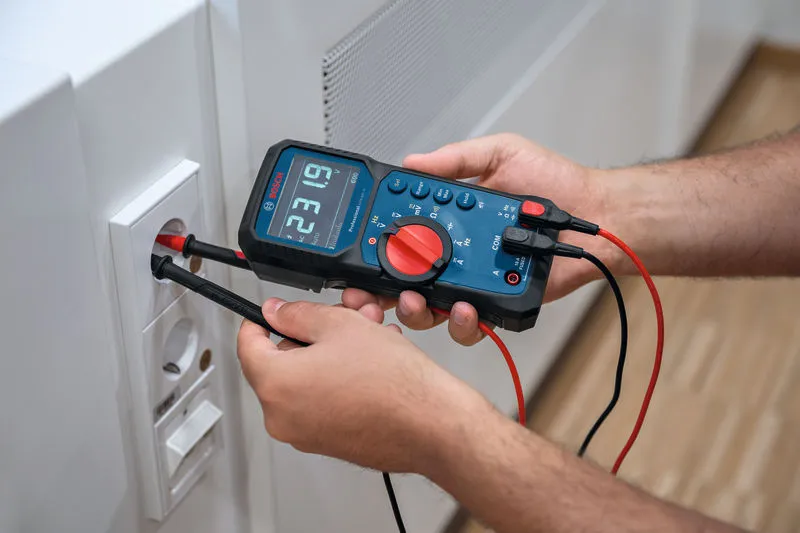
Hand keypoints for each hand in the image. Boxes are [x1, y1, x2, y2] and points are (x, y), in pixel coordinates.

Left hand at [237, 298, 485, 472]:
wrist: (431, 424)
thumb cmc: (393, 382)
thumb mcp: (341, 325)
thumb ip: (298, 315)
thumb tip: (277, 312)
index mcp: (276, 385)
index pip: (247, 346)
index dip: (260, 320)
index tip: (273, 312)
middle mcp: (283, 418)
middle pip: (281, 363)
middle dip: (312, 336)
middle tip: (342, 320)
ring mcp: (305, 435)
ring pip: (306, 381)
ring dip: (331, 356)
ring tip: (368, 341)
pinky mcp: (329, 443)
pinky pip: (322, 403)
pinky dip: (339, 381)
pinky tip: (371, 367)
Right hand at [343, 133, 617, 344]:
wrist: (594, 217)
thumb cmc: (553, 183)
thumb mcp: (501, 154)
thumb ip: (457, 159)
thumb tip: (414, 161)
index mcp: (446, 219)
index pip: (398, 232)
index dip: (374, 244)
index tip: (358, 251)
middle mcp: (452, 253)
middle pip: (400, 278)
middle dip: (376, 290)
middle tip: (366, 294)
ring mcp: (470, 281)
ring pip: (425, 307)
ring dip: (412, 308)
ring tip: (417, 299)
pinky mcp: (494, 305)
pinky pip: (466, 324)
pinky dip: (461, 322)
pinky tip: (465, 308)